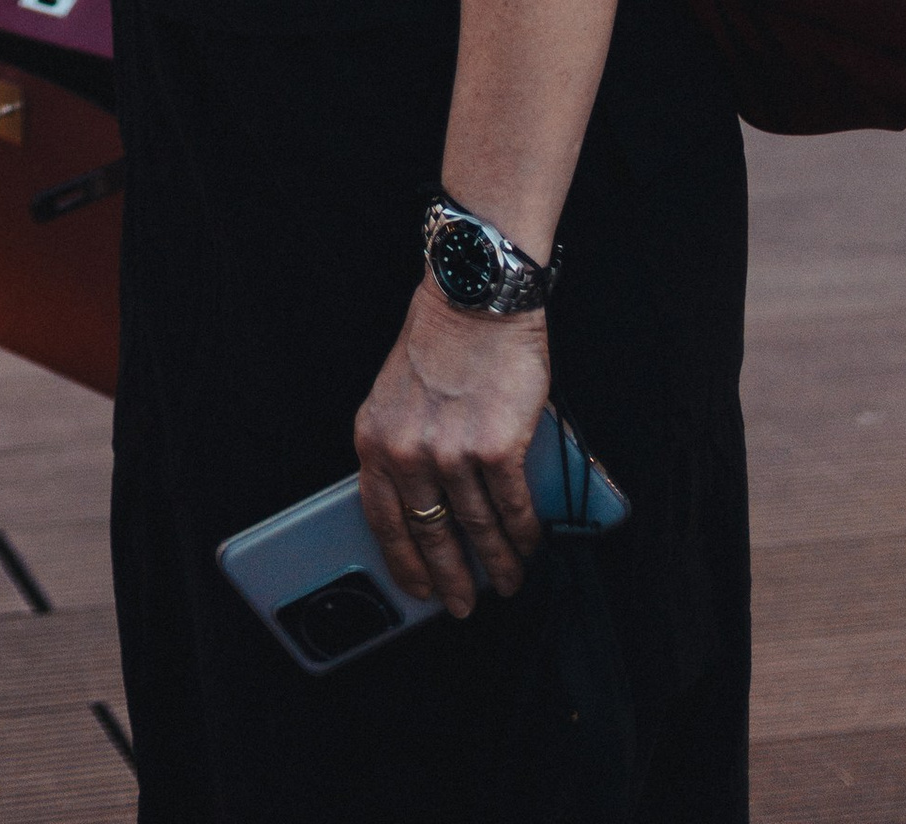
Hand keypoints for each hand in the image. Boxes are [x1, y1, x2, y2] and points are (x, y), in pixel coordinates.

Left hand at [353, 276, 550, 616]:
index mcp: (374, 440)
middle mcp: (408, 452)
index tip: (419, 589)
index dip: (404, 562)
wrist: (474, 301)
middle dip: (451, 578)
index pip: (383, 521)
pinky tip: (530, 547)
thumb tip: (430, 509)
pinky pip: (513, 508)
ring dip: (497, 564)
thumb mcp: (396, 398)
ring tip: (507, 583)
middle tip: (464, 605)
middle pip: (430, 535)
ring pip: (477, 529)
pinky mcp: (497, 449)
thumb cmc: (438, 343)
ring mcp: (453, 453)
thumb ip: (404, 449)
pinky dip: (524, 535)